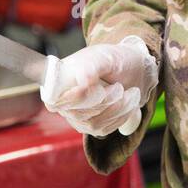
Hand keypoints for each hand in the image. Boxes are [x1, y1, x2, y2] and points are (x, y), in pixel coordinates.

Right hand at [41, 36, 157, 137]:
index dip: (77, 97)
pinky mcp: (90, 126)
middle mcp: (62, 102)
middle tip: (119, 86)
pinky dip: (120, 117)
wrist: (131, 69)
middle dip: (105, 101)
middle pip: (79, 113)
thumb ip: (93, 66)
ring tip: (130, 93)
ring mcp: (75, 116)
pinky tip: (128, 103)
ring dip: (117, 109)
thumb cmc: (114, 60)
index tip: (101, 89)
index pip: (56, 99)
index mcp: (58, 81)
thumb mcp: (106, 57)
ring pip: (93, 123)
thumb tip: (82, 81)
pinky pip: (103, 129)